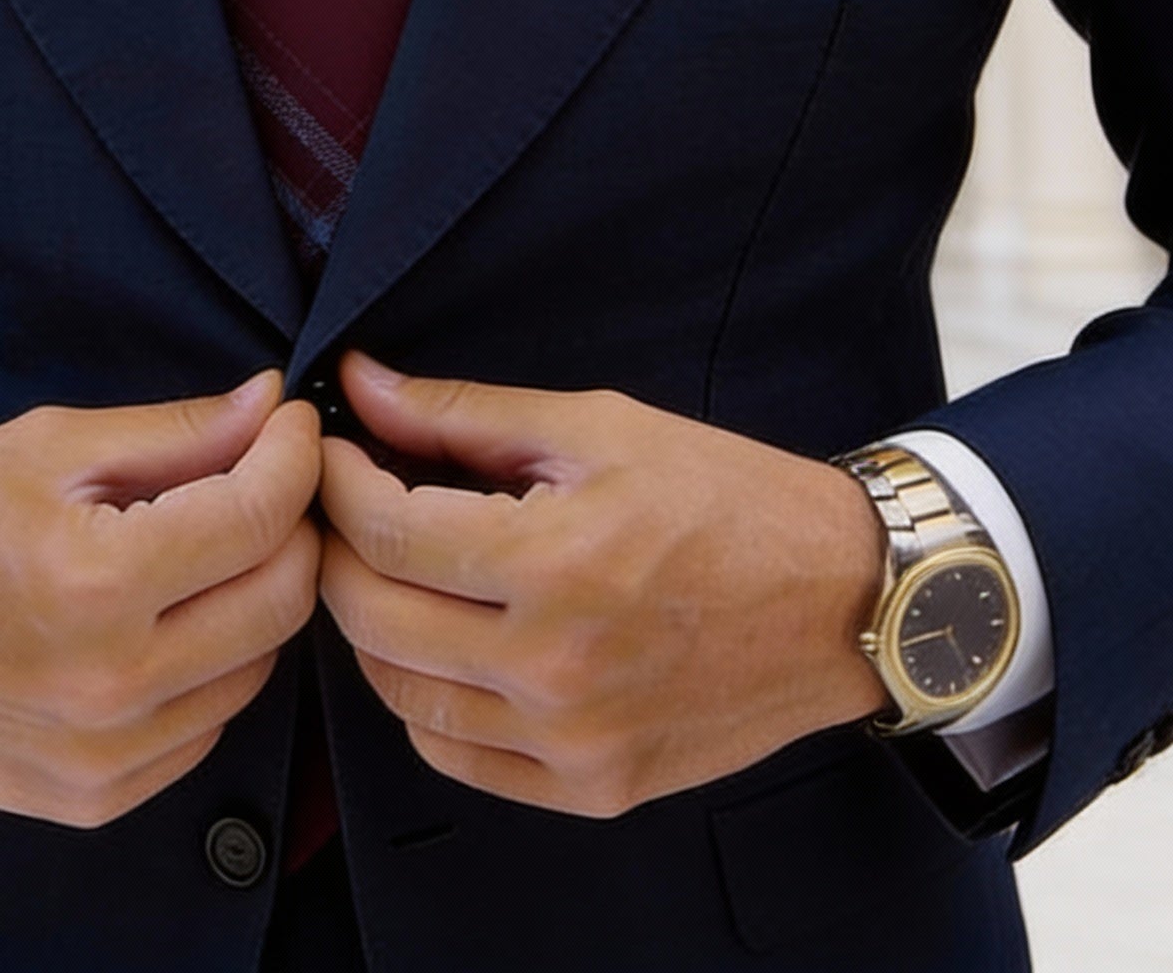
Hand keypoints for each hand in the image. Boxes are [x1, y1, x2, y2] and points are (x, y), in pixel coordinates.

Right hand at [0, 371, 321, 826]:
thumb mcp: (47, 446)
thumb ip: (174, 432)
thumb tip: (269, 406)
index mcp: (95, 582)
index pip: (259, 517)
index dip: (294, 456)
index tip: (291, 425)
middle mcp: (110, 684)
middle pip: (281, 598)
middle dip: (291, 524)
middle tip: (262, 478)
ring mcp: (106, 756)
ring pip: (257, 666)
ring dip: (254, 595)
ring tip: (206, 546)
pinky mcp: (97, 798)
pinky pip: (207, 725)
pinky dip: (210, 665)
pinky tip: (165, 618)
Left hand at [318, 353, 887, 816]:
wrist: (843, 600)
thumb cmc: (727, 499)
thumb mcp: (596, 427)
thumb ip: (463, 414)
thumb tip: (362, 384)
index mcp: (553, 563)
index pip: (383, 530)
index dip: (335, 480)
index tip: (330, 450)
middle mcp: (553, 667)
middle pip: (372, 617)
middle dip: (337, 550)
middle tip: (348, 505)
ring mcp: (571, 741)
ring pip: (399, 695)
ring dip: (372, 626)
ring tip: (392, 569)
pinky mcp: (592, 788)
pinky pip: (455, 756)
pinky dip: (424, 700)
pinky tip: (442, 644)